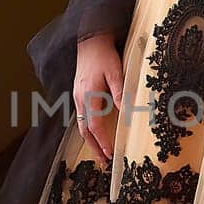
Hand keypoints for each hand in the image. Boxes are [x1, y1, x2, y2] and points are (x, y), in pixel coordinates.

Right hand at [74, 34, 123, 167]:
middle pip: (85, 130)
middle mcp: (80, 100)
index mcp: (89, 97)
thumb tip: (126, 111)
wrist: (89, 41)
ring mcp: (77, 97)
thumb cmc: (103, 56)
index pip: (95, 126)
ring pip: (81, 125)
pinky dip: (86, 129)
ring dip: (90, 140)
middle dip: (94, 147)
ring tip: (98, 152)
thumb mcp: (115, 73)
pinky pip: (80, 117)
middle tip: (103, 162)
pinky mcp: (78, 94)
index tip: (110, 153)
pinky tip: (93, 133)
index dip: (102, 141)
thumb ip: (120, 92)